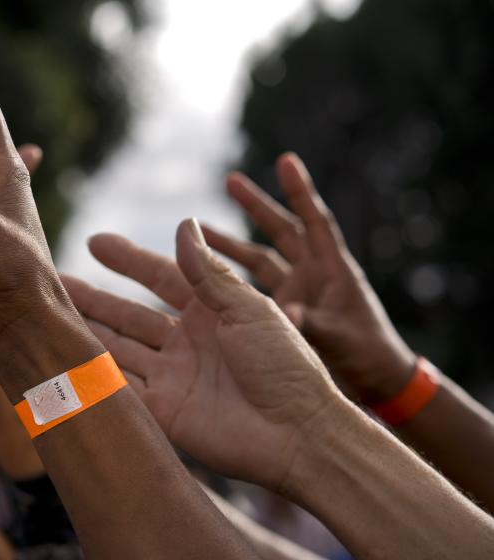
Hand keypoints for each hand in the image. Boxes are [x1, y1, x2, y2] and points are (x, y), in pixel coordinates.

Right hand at [63, 219, 343, 489]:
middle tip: (55, 281)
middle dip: (94, 298)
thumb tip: (183, 224)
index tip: (97, 242)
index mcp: (213, 312)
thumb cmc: (285, 366)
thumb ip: (210, 273)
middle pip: (130, 315)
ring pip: (118, 348)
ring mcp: (173, 377)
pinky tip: (65, 359)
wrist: (297, 434)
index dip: (129, 261)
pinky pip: (121, 388)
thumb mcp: (249, 309)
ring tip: (49, 316)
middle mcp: (187, 342)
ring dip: (87, 332)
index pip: (162, 278)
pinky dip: (95, 375)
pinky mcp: (164, 411)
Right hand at [205, 153, 415, 401]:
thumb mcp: (337, 336)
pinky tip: (202, 277)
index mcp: (333, 270)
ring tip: (200, 231)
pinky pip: (249, 291)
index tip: (286, 161)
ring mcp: (295, 294)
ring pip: (258, 260)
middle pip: (280, 232)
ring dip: (231, 245)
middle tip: (230, 181)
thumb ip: (310, 321)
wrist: (372, 386)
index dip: (300, 191)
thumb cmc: (366, 357)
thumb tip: (288, 312)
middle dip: (255, 207)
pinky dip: (227, 283)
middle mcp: (312, 276)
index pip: (315, 221)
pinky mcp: (282, 315)